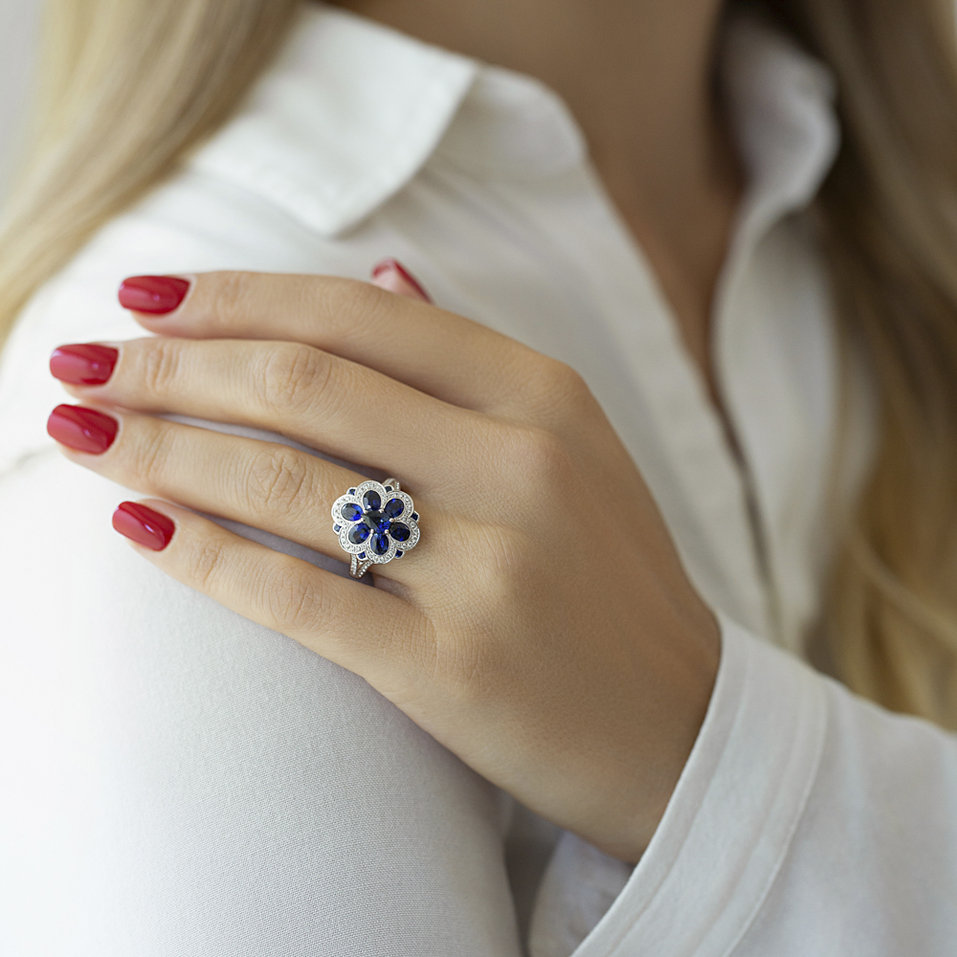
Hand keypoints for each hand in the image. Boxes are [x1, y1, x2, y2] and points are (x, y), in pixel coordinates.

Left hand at [47, 263, 720, 863]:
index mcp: (546, 398)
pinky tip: (136, 526)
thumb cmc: (611, 579)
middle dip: (172, 367)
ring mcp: (489, 570)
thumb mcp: (570, 446)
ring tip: (82, 433)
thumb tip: (380, 268)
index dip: (238, 296)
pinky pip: (297, 596)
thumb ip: (468, 365)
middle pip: (306, 383)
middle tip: (86, 366)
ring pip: (284, 480)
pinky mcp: (452, 668)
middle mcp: (520, 468)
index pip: (360, 315)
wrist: (678, 724)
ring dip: (161, 448)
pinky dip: (201, 555)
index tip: (147, 299)